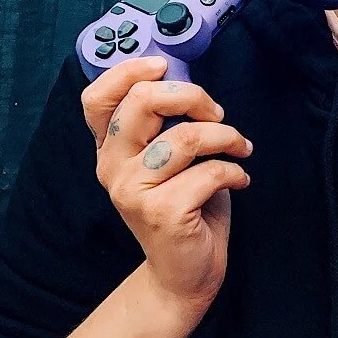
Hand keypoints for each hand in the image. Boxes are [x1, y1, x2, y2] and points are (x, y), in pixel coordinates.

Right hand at [80, 56, 252, 310]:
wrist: (184, 272)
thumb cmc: (184, 204)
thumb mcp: (168, 158)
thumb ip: (164, 122)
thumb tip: (184, 78)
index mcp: (109, 149)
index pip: (97, 98)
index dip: (129, 71)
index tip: (165, 66)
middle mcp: (112, 167)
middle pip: (143, 102)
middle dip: (192, 95)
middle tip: (217, 113)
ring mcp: (132, 191)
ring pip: (185, 137)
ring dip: (226, 136)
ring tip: (240, 148)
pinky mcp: (161, 213)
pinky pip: (209, 172)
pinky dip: (235, 171)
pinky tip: (240, 179)